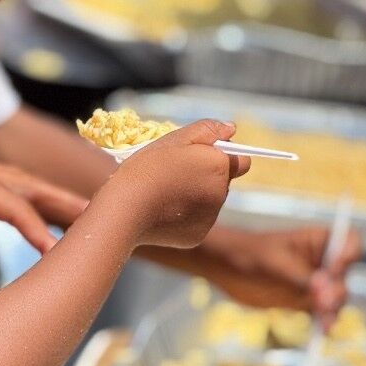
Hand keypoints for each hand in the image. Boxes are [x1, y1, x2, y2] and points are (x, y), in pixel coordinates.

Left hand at [0, 117, 87, 255]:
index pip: (7, 203)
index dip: (33, 227)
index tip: (56, 251)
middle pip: (25, 183)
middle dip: (61, 201)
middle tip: (102, 214)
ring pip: (16, 181)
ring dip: (48, 196)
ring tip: (82, 212)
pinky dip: (24, 196)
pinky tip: (31, 211)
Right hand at [121, 121, 249, 249]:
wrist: (125, 209)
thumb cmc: (147, 168)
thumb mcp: (174, 139)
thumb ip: (206, 130)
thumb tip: (231, 129)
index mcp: (218, 167)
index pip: (241, 160)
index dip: (221, 155)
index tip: (200, 154)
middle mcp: (221, 193)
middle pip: (223, 180)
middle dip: (205, 174)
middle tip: (174, 172)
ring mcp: (210, 218)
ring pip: (209, 200)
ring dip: (196, 193)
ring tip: (166, 191)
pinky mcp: (198, 236)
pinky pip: (198, 220)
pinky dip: (186, 215)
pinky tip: (164, 209)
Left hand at [190, 223, 359, 317]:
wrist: (225, 267)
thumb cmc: (249, 253)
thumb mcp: (275, 263)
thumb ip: (301, 277)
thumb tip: (326, 292)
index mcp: (317, 240)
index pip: (349, 242)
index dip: (348, 256)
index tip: (335, 270)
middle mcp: (320, 261)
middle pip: (344, 276)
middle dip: (337, 290)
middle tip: (324, 304)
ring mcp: (314, 282)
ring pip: (335, 298)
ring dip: (333, 310)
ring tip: (325, 323)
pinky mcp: (303, 301)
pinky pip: (320, 313)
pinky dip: (323, 322)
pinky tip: (322, 331)